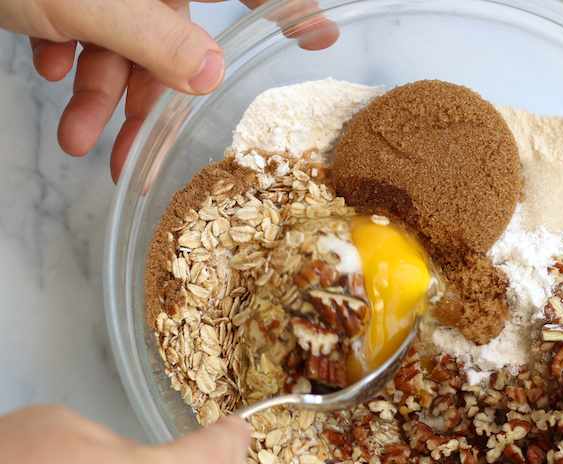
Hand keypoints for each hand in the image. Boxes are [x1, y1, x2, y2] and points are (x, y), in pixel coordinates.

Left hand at [0, 0, 337, 181]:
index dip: (290, 8)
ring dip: (98, 92)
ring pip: (123, 37)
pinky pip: (85, 22)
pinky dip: (69, 53)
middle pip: (174, 31)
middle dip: (148, 97)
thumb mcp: (93, 2)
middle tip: (133, 157)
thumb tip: (212, 73)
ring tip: (73, 136)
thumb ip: (158, 39)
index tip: (322, 34)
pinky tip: (47, 70)